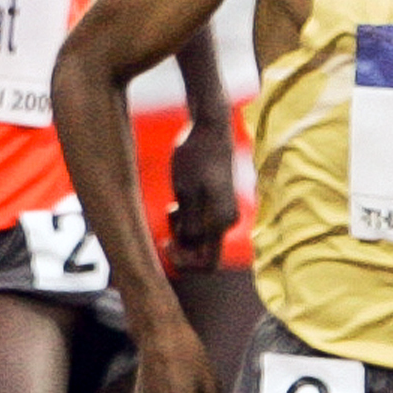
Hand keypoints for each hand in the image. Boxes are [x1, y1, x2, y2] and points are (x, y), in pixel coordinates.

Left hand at [166, 116, 238, 273]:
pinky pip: (199, 224)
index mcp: (222, 222)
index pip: (207, 264)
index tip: (165, 242)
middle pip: (201, 252)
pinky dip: (184, 218)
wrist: (208, 128)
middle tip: (168, 217)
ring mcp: (223, 212)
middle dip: (180, 242)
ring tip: (172, 204)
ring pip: (197, 237)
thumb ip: (189, 225)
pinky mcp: (217, 204)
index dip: (184, 262)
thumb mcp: (185, 192)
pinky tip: (178, 200)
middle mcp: (227, 221)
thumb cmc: (196, 157)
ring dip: (180, 228)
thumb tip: (190, 247)